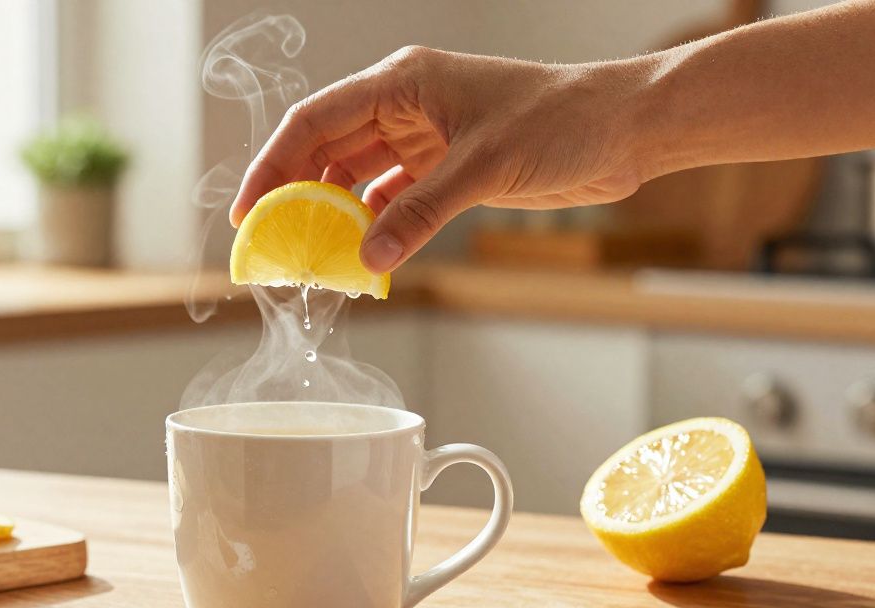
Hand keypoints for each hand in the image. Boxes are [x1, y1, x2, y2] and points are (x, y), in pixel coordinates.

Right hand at [230, 46, 647, 272]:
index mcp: (402, 83)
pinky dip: (375, 227)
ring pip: (358, 178)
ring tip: (312, 258)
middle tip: (273, 245)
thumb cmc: (562, 121)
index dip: (272, 165)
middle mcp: (405, 107)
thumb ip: (420, 214)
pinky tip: (362, 256)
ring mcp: (426, 139)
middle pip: (327, 151)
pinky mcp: (448, 168)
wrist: (625, 129)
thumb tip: (366, 258)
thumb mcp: (483, 168)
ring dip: (335, 216)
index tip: (249, 212)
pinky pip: (394, 200)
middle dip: (297, 196)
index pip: (314, 121)